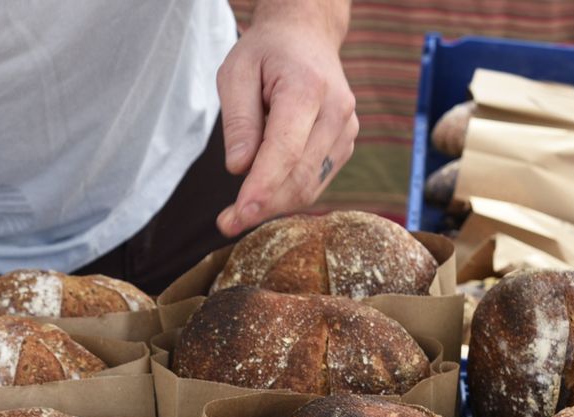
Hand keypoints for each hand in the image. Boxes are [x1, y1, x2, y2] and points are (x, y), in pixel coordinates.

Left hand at [215, 1, 356, 235]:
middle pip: (300, 175)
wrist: (307, 36)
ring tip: (239, 211)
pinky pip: (317, 181)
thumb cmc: (267, 52)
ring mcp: (346, 130)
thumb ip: (238, 120)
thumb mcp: (236, 72)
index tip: (239, 215)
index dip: (262, 187)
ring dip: (275, 204)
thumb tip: (239, 168)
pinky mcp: (345, 144)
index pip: (285, 150)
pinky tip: (265, 190)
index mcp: (307, 88)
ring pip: (311, 185)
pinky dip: (289, 193)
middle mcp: (336, 111)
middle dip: (264, 205)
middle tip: (227, 223)